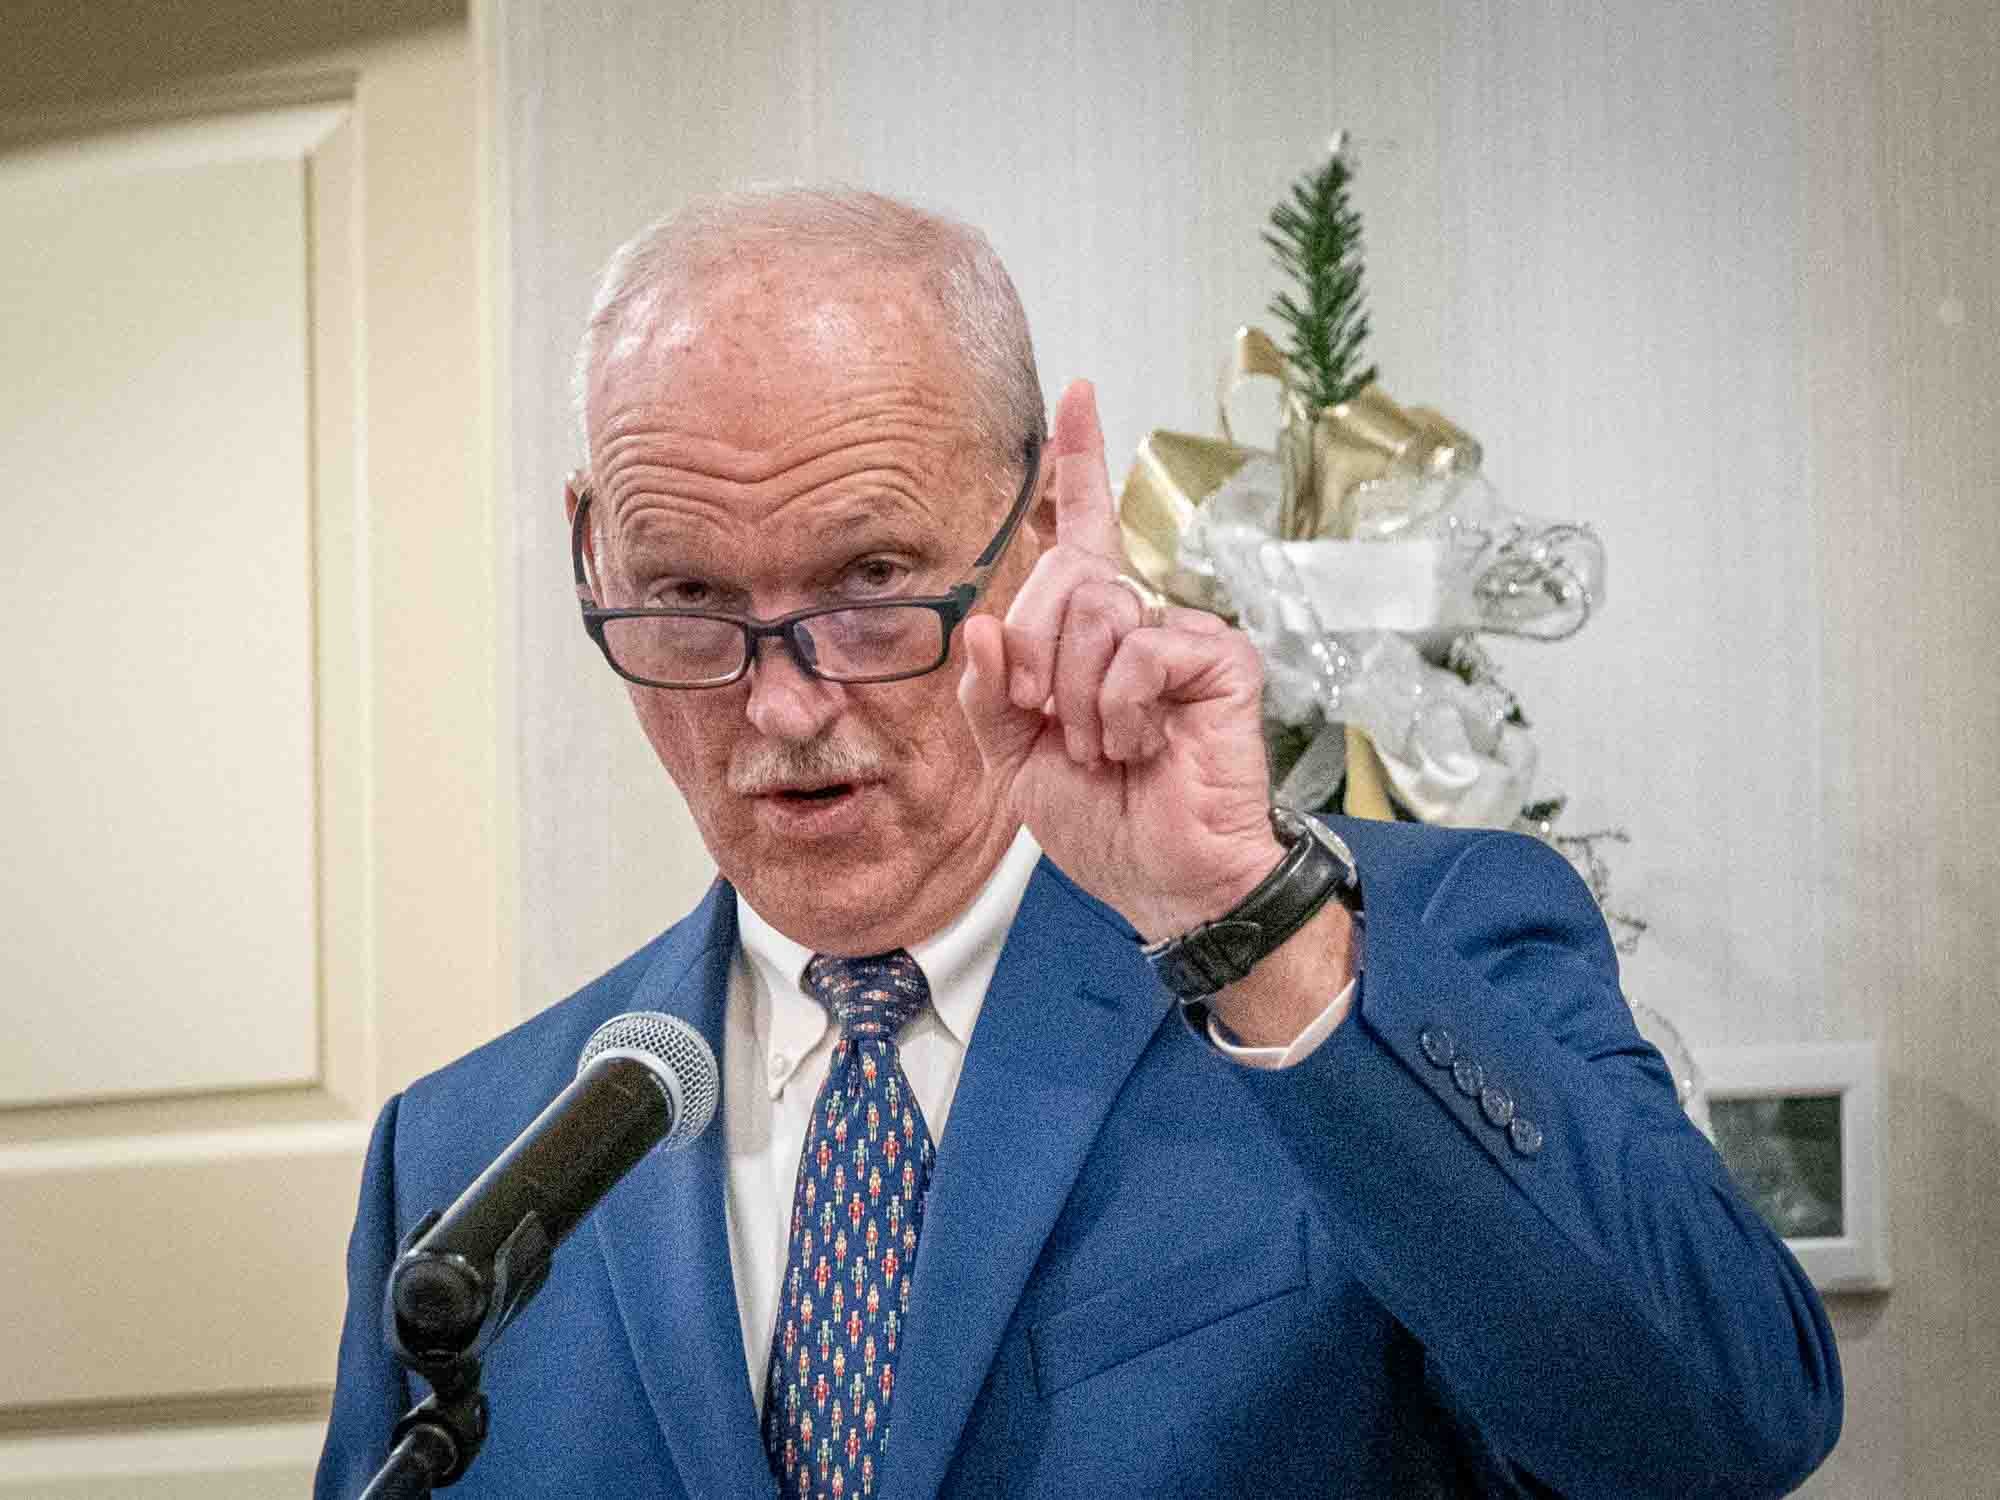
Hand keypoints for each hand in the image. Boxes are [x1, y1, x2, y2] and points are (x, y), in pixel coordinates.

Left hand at [958, 379, 1283, 943]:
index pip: (1079, 529)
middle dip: (1037, 661)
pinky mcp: (1219, 655)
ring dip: (1080, 701)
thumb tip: (982, 630)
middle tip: (1057, 727)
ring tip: (1107, 748)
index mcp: (1087, 633)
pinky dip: (1120, 708)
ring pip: (1096, 613)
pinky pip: (1140, 648)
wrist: (1163, 877)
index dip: (1077, 462)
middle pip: (1060, 577)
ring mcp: (1181, 630)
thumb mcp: (1013, 757)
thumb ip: (988, 693)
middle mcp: (1137, 616)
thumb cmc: (1101, 817)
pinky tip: (1143, 745)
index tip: (1074, 394)